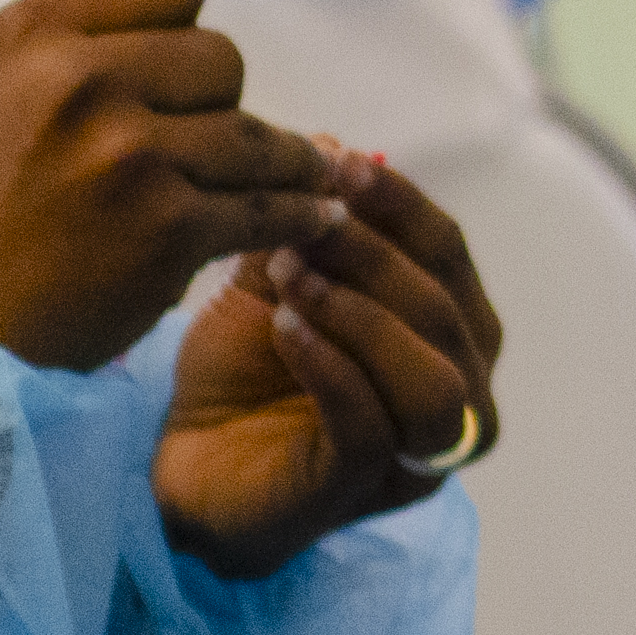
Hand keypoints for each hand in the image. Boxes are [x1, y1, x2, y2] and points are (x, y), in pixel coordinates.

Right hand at [0, 0, 345, 373]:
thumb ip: (88, 26)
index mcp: (26, 36)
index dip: (185, 24)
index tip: (180, 68)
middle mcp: (77, 81)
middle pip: (221, 57)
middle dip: (219, 104)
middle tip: (197, 149)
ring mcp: (127, 154)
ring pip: (256, 133)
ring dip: (283, 163)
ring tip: (301, 179)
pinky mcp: (169, 227)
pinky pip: (267, 207)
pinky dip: (297, 217)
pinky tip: (311, 222)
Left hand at [155, 153, 505, 582]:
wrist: (176, 466)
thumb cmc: (240, 375)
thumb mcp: (276, 284)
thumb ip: (310, 227)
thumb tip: (335, 143)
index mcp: (452, 336)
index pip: (450, 256)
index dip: (401, 205)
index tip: (341, 162)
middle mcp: (458, 396)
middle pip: (445, 311)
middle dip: (376, 253)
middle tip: (306, 214)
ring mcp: (415, 455)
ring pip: (431, 378)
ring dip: (363, 313)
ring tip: (291, 274)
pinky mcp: (360, 491)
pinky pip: (370, 427)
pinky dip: (331, 367)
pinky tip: (285, 327)